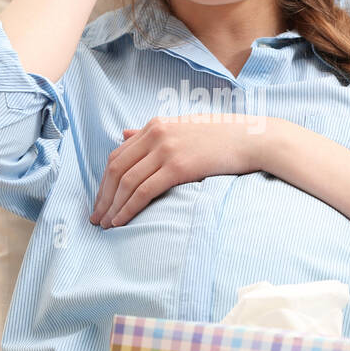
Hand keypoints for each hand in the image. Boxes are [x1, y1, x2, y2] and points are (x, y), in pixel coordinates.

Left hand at [89, 115, 265, 227]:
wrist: (252, 139)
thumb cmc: (222, 136)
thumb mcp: (182, 128)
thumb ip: (152, 132)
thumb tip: (123, 134)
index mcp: (154, 125)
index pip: (118, 155)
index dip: (104, 181)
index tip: (100, 200)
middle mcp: (155, 134)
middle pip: (115, 169)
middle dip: (103, 196)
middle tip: (96, 218)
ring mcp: (165, 149)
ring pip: (126, 182)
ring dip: (112, 207)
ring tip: (105, 225)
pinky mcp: (177, 166)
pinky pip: (143, 191)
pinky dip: (128, 209)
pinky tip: (121, 222)